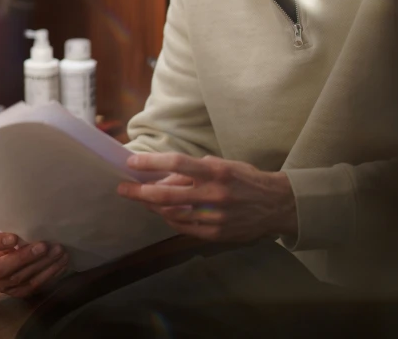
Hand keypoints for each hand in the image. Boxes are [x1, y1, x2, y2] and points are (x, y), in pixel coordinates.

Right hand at [0, 232, 68, 298]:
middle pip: (3, 268)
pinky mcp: (15, 293)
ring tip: (58, 252)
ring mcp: (1, 285)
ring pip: (21, 278)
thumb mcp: (4, 230)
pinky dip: (48, 275)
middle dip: (26, 257)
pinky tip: (60, 264)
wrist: (4, 256)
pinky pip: (32, 286)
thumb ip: (12, 228)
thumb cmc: (6, 237)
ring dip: (42, 265)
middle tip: (44, 246)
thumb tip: (33, 223)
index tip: (14, 237)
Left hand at [117, 153, 297, 242]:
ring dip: (153, 206)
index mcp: (217, 172)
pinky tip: (162, 211)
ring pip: (172, 213)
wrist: (275, 205)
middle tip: (123, 188)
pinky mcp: (215, 235)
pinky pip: (183, 227)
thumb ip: (195, 170)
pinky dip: (169, 218)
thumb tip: (166, 175)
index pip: (177, 164)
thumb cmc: (245, 179)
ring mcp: (214, 218)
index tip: (132, 162)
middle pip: (167, 194)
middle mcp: (214, 195)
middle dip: (140, 191)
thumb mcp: (222, 165)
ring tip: (142, 198)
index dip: (152, 163)